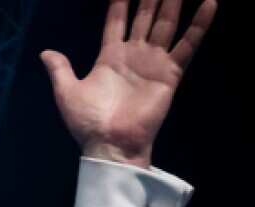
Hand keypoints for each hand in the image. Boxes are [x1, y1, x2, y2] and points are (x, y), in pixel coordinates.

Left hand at [39, 0, 217, 167]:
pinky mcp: (170, 73)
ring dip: (173, 4)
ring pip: (166, 24)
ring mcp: (153, 62)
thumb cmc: (88, 122)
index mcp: (109, 57)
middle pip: (144, 17)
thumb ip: (60, 69)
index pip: (116, 22)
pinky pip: (187, 45)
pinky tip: (210, 3)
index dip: (120, 3)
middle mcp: (134, 55)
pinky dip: (199, 25)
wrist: (110, 144)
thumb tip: (45, 52)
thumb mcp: (67, 92)